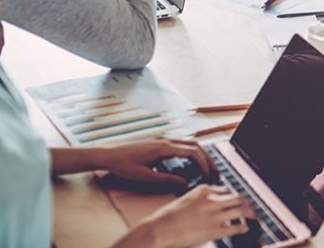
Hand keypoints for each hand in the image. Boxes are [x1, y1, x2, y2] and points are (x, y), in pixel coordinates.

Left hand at [96, 139, 216, 187]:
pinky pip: (180, 145)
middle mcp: (165, 140)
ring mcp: (162, 140)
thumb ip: (166, 179)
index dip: (204, 163)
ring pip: (188, 144)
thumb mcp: (145, 176)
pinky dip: (190, 153)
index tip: (209, 174)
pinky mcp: (158, 143)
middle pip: (194, 146)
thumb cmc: (123, 165)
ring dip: (200, 155)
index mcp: (163, 147)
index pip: (192, 152)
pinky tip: (191, 163)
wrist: (107, 155)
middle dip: (207, 159)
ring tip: (207, 168)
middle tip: (215, 171)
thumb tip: (184, 182)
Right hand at [129, 185, 253, 247]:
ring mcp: (214, 214)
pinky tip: (245, 229)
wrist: (158, 229)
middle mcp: (211, 199)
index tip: (238, 202)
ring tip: (253, 219)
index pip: (227, 190)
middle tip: (251, 210)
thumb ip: (201, 200)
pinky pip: (236, 227)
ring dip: (250, 215)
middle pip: (238, 197)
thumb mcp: (186, 200)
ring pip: (241, 209)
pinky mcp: (214, 229)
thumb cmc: (167, 217)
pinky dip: (243, 228)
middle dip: (247, 204)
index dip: (234, 198)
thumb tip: (213, 205)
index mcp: (204, 190)